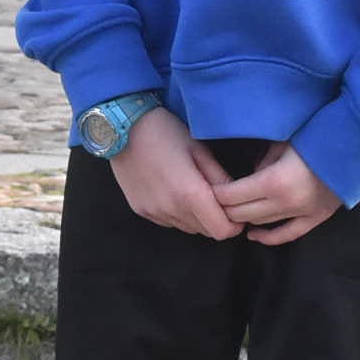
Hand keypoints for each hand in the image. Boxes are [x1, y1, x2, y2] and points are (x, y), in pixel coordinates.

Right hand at [108, 108, 240, 239]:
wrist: (122, 127)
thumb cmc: (165, 131)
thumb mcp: (198, 149)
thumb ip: (219, 177)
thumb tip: (236, 196)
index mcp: (189, 194)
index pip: (221, 231)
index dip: (234, 225)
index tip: (235, 210)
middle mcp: (171, 209)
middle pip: (205, 232)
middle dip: (216, 219)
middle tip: (216, 197)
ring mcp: (153, 212)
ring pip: (187, 228)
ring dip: (196, 217)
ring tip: (194, 191)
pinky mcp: (141, 210)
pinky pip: (169, 222)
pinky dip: (178, 214)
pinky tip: (174, 191)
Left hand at [211, 142, 341, 244]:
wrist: (355, 145)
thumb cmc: (316, 135)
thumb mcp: (282, 140)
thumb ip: (262, 161)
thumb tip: (249, 176)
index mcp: (274, 181)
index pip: (231, 196)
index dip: (214, 192)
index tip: (206, 186)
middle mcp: (285, 203)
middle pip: (241, 213)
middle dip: (223, 207)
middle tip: (214, 198)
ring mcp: (302, 213)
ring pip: (261, 223)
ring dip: (244, 217)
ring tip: (232, 210)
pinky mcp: (316, 218)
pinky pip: (288, 235)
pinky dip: (268, 238)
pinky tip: (254, 235)